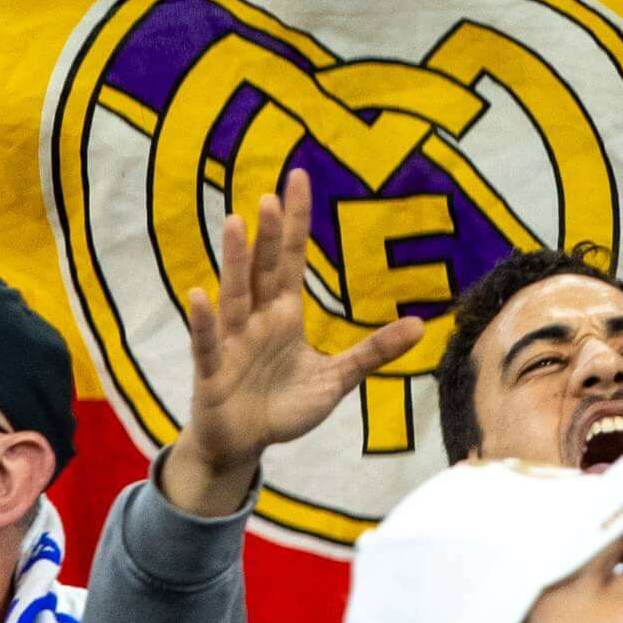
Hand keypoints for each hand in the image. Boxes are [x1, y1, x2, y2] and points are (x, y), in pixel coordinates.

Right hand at [165, 171, 424, 517]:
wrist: (244, 445)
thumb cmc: (283, 406)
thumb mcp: (336, 379)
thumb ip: (373, 351)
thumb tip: (422, 324)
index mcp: (284, 315)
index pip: (291, 258)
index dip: (295, 220)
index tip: (298, 178)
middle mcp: (256, 320)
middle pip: (264, 269)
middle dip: (269, 235)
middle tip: (272, 195)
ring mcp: (232, 342)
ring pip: (234, 295)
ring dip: (234, 262)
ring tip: (235, 224)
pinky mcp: (212, 372)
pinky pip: (207, 343)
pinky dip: (203, 320)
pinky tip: (201, 294)